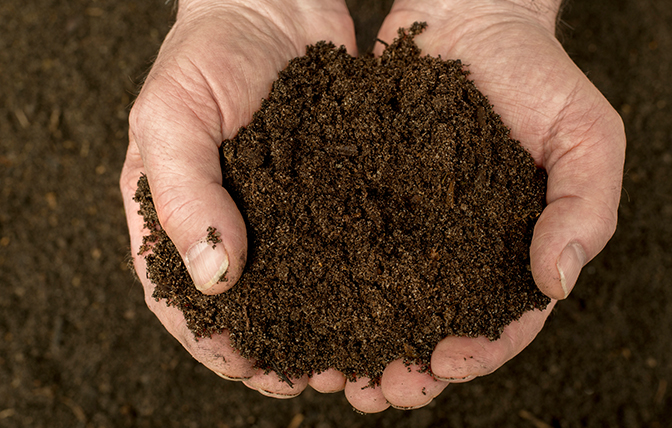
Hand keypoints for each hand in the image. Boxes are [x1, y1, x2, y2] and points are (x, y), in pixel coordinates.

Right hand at [120, 0, 355, 396]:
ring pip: (299, 289)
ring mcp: (280, 213)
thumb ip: (184, 195)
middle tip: (314, 382)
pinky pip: (339, 247)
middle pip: (249, 308)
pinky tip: (383, 305)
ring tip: (354, 361)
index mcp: (176, 217)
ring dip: (323, 330)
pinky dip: (356, 283)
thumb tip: (216, 280)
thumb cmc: (207, 53)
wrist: (272, 4)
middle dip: (277, 352)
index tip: (251, 371)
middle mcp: (231, 224)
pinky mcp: (326, 194)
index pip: (183, 299)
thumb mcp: (173, 117)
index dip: (214, 343)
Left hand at [344, 0, 624, 411]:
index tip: (442, 363)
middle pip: (437, 328)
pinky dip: (330, 288)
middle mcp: (461, 250)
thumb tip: (556, 282)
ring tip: (333, 374)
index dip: (477, 352)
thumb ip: (585, 209)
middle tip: (375, 391)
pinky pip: (349, 250)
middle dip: (408, 369)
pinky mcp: (371, 199)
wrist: (472, 15)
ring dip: (362, 346)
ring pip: (387, 304)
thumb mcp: (587, 136)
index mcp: (516, 250)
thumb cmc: (538, 75)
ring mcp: (413, 228)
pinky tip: (306, 309)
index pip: (504, 322)